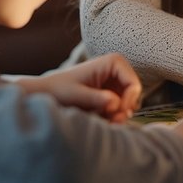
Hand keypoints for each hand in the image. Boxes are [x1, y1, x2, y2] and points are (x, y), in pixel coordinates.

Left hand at [13, 53, 141, 122]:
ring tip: (104, 120)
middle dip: (124, 110)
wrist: (47, 92)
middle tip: (111, 121)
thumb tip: (115, 103)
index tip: (116, 114)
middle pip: (134, 95)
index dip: (129, 101)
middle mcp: (118, 69)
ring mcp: (115, 81)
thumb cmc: (59, 89)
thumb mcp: (76, 95)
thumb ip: (95, 98)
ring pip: (128, 103)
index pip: (134, 84)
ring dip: (119, 115)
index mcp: (113, 61)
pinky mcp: (112, 93)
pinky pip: (121, 108)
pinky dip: (114, 116)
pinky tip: (101, 119)